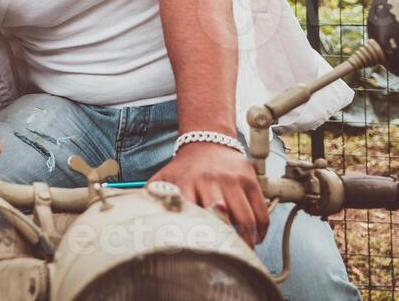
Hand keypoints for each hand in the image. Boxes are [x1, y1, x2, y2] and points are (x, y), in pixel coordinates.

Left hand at [149, 142, 268, 243]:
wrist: (207, 141)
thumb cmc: (184, 168)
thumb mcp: (164, 179)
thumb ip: (151, 198)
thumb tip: (137, 221)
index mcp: (186, 182)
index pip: (192, 216)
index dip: (197, 238)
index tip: (199, 254)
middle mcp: (210, 180)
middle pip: (223, 221)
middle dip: (225, 244)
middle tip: (225, 258)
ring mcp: (233, 181)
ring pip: (246, 221)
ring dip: (246, 243)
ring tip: (241, 252)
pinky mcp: (251, 181)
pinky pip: (262, 214)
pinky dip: (261, 232)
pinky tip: (254, 239)